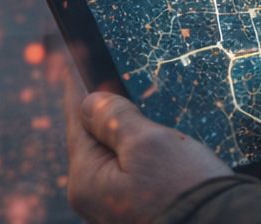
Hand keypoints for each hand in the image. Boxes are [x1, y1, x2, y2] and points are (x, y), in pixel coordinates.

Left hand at [64, 68, 231, 223]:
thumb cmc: (184, 187)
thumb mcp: (148, 143)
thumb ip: (114, 118)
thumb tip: (90, 101)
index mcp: (87, 179)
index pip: (77, 119)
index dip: (79, 84)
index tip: (76, 56)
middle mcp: (96, 195)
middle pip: (95, 136)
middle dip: (107, 105)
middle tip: (115, 69)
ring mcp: (117, 203)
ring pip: (116, 150)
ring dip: (127, 125)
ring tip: (139, 93)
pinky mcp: (140, 204)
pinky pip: (132, 166)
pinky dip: (140, 145)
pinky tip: (156, 130)